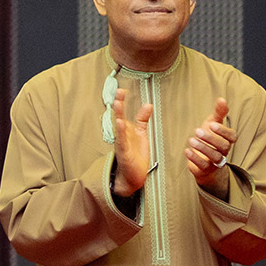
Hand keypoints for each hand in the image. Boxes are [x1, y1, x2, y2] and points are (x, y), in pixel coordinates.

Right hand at [111, 79, 154, 195]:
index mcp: (126, 129)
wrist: (133, 175)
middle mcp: (122, 134)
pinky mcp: (124, 153)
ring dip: (117, 115)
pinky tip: (120, 123)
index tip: (122, 89)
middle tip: (119, 92)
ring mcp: (122, 143)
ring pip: (118, 127)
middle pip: (118, 116)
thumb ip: (142, 119)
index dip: (122, 101)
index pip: (122, 112)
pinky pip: (121, 141)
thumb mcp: (141, 134)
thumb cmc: (136, 155)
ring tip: (117, 104)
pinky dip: (120, 132)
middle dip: (118, 104)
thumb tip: (148, 104)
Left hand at [184, 97, 234, 187]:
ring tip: (191, 140)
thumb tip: (222, 99)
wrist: (202, 159)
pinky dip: (195, 158)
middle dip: (211, 138)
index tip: (212, 124)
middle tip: (197, 130)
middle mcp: (224, 151)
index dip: (223, 131)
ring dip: (203, 148)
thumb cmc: (209, 139)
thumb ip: (219, 113)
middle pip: (223, 146)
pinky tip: (187, 151)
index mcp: (228, 140)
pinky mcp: (206, 169)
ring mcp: (216, 161)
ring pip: (215, 157)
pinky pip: (203, 165)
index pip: (232, 136)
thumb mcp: (213, 124)